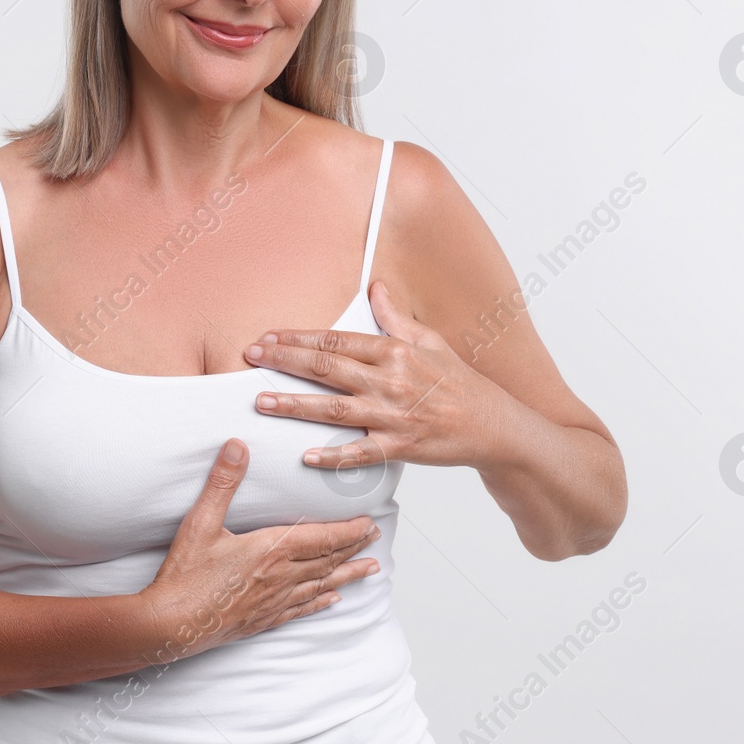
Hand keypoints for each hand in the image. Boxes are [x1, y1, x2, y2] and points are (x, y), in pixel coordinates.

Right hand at [139, 438, 382, 661]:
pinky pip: (302, 610)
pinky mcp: (263, 620)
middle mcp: (279, 577)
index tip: (369, 523)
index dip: (347, 531)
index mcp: (269, 550)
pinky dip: (321, 602)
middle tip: (376, 538)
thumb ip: (222, 483)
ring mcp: (273, 602)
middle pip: (327, 560)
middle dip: (354, 547)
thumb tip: (237, 446)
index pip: (320, 538)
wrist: (171, 625)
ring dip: (347, 575)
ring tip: (370, 569)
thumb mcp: (200, 523)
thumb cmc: (186, 575)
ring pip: (321, 586)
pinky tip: (333, 601)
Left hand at [242, 278, 501, 469]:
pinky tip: (304, 456)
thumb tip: (375, 287)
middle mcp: (390, 380)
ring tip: (261, 402)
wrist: (493, 424)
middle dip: (284, 361)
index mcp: (394, 351)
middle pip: (327, 368)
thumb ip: (395, 317)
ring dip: (294, 406)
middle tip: (250, 356)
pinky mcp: (401, 447)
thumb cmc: (458, 381)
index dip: (298, 338)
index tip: (267, 337)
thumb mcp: (430, 341)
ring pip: (334, 410)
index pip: (336, 341)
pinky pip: (361, 453)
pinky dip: (333, 457)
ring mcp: (394, 415)